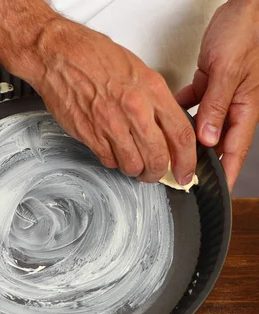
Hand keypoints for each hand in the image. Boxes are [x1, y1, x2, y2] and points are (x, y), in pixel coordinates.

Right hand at [25, 19, 195, 184]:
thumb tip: (166, 128)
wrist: (59, 55)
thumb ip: (155, 101)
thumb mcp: (139, 71)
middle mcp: (135, 110)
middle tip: (156, 174)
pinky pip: (110, 161)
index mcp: (152, 91)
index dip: (187, 160)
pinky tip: (113, 151)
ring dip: (135, 170)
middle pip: (158, 157)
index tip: (185, 171)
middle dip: (158, 172)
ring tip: (133, 164)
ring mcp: (112, 125)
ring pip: (133, 165)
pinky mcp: (91, 136)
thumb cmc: (95, 57)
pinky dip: (114, 162)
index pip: (181, 134)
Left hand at [176, 0, 258, 190]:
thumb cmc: (246, 31)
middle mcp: (234, 106)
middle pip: (217, 143)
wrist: (245, 5)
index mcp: (245, 109)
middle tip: (182, 176)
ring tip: (172, 152)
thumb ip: (216, 106)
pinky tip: (168, 115)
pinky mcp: (212, 81)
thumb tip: (208, 139)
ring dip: (189, 138)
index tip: (216, 194)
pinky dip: (181, 109)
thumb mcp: (228, 71)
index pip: (235, 152)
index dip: (227, 175)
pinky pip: (195, 103)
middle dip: (201, 161)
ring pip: (204, 125)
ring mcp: (223, 95)